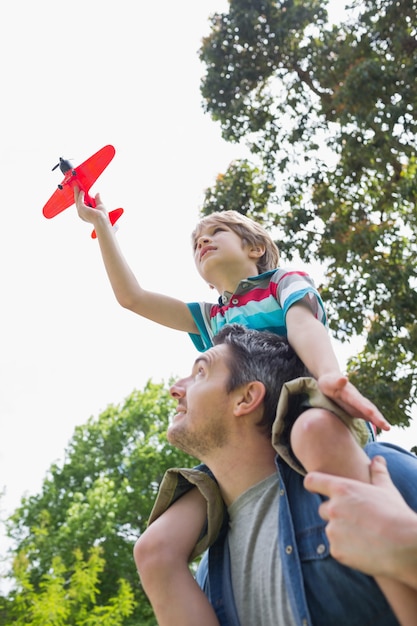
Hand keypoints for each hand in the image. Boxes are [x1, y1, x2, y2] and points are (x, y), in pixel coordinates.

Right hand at [74, 187, 107, 224]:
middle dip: (77, 194)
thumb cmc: (102, 217)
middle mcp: (81, 213)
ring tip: (76, 187)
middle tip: (77, 187)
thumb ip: (98, 200)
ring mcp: (80, 211)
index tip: (82, 192)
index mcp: (85, 214)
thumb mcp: (100, 205)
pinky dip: (80, 195)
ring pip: (77, 200)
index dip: (81, 198)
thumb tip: (98, 194)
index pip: (81, 204)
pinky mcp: (81, 208)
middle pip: (78, 202)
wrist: (101, 220)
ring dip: (77, 193)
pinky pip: (80, 200)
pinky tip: (82, 191)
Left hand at [304, 456, 416, 583]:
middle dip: (335, 514)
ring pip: (331, 530)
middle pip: (323, 509)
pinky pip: (337, 548)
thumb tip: (378, 459)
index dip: (312, 484)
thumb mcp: (387, 490)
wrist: (405, 546)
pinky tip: (365, 549)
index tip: (313, 487)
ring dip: (342, 533)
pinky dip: (347, 550)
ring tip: (365, 536)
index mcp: (342, 489)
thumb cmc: (397, 514)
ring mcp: (333, 531)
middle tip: (357, 520)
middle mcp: (333, 508)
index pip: (312, 481)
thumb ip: (378, 473)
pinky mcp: (336, 551)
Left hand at [317, 372, 389, 430]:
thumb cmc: (328, 382)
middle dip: (378, 418)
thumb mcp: (330, 381)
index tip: (376, 417)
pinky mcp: (355, 408)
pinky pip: (366, 415)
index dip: (370, 412)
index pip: (362, 404)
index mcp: (351, 394)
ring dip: (378, 420)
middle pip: (370, 408)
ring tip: (387, 428)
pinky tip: (379, 426)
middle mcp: (357, 399)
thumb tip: (344, 378)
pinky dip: (373, 420)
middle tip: (388, 428)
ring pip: (370, 412)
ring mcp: (358, 404)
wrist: (330, 379)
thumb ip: (336, 382)